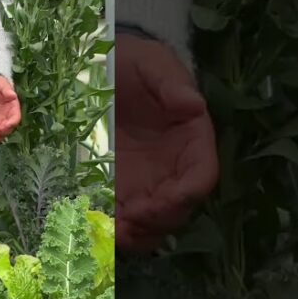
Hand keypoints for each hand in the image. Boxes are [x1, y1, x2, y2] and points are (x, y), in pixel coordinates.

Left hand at [117, 34, 217, 251]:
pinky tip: (96, 228)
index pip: (201, 177)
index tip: (159, 203)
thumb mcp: (152, 63)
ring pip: (152, 222)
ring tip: (112, 234)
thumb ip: (171, 83)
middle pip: (178, 210)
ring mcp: (146, 181)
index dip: (184, 196)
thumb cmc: (134, 63)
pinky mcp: (119, 187)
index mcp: (191, 140)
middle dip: (156, 222)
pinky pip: (122, 217)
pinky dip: (114, 228)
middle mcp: (173, 167)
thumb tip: (194, 104)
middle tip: (128, 223)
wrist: (102, 67)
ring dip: (136, 235)